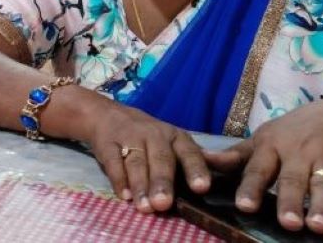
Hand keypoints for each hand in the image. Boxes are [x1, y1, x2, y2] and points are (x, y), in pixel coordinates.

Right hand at [87, 100, 210, 212]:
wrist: (107, 115)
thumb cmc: (148, 138)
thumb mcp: (171, 143)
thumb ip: (189, 162)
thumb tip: (214, 182)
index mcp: (175, 137)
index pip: (189, 153)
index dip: (195, 169)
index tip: (201, 187)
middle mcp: (154, 135)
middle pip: (160, 159)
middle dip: (162, 182)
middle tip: (163, 203)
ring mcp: (129, 137)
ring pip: (137, 162)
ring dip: (140, 185)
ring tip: (144, 207)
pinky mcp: (107, 143)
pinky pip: (113, 161)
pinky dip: (118, 179)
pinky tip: (123, 195)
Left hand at [203, 95, 322, 237]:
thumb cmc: (298, 131)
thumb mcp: (266, 137)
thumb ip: (237, 156)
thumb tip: (203, 161)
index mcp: (273, 146)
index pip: (259, 169)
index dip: (252, 187)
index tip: (244, 205)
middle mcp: (301, 153)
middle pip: (294, 180)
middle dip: (290, 200)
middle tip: (287, 222)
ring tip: (318, 226)